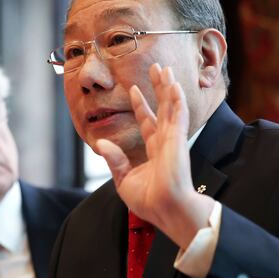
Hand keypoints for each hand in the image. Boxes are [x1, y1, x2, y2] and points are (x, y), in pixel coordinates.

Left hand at [96, 63, 212, 248]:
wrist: (164, 210)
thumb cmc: (149, 201)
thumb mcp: (123, 180)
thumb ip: (114, 160)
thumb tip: (100, 143)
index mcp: (153, 152)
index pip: (147, 122)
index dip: (140, 105)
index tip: (133, 89)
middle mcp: (164, 142)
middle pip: (162, 108)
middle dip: (158, 88)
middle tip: (156, 68)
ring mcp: (172, 139)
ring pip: (171, 106)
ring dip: (168, 87)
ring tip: (166, 68)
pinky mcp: (177, 139)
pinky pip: (178, 114)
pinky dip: (176, 98)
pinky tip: (174, 84)